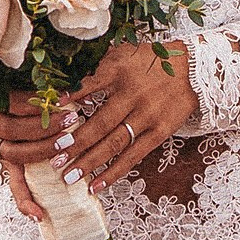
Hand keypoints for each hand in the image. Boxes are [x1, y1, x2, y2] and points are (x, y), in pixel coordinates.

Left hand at [0, 43, 197, 218]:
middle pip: (98, 124)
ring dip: (90, 162)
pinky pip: (134, 156)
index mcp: (118, 72)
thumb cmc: (150, 60)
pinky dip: (114, 172)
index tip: (44, 119)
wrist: (194, 68)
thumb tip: (64, 91)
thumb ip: (94, 70)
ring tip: (68, 178)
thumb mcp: (121, 54)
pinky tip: (97, 185)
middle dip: (73, 144)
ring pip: (114, 144)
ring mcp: (148, 115)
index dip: (65, 104)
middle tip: (53, 161)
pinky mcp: (161, 131)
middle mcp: (132, 95)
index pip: (86, 89)